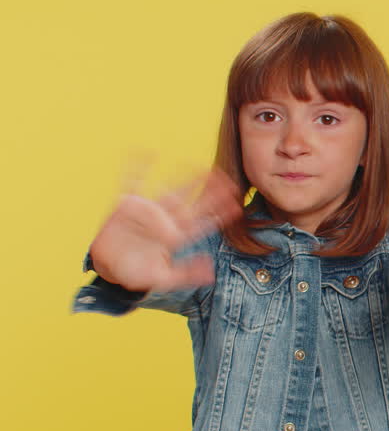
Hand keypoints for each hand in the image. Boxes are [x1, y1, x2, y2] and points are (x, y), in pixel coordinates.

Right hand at [88, 170, 241, 292]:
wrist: (109, 268)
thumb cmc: (137, 274)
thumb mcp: (163, 279)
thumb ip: (186, 275)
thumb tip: (211, 273)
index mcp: (177, 238)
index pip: (203, 223)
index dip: (220, 214)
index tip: (237, 204)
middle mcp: (167, 221)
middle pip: (193, 203)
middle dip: (210, 191)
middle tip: (229, 178)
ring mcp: (149, 211)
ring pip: (171, 190)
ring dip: (186, 178)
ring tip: (200, 164)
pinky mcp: (127, 205)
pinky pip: (133, 181)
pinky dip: (138, 167)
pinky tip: (145, 152)